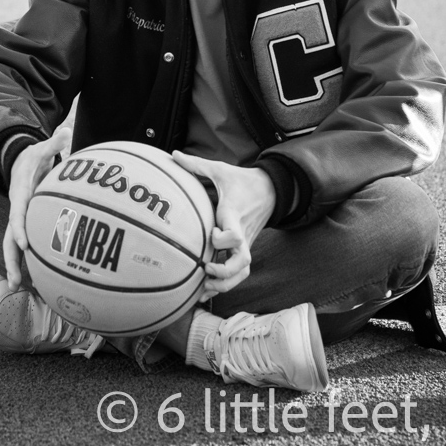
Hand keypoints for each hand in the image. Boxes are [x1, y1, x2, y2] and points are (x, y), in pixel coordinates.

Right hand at [3, 124, 72, 290]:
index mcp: (20, 194)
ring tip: (16, 288)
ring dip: (14, 265)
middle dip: (11, 259)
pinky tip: (31, 278)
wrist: (18, 161)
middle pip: (9, 238)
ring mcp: (18, 218)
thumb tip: (66, 130)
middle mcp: (16, 210)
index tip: (24, 244)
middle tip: (13, 282)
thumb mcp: (42, 148)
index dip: (19, 229)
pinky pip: (22, 243)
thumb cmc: (33, 157)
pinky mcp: (23, 224)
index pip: (17, 214)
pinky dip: (24, 260)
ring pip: (12, 245)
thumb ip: (54, 143)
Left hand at [172, 152, 275, 296]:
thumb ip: (196, 165)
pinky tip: (207, 291)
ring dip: (226, 283)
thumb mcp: (220, 170)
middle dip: (224, 271)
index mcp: (234, 215)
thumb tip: (173, 155)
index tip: (212, 234)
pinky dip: (226, 284)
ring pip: (243, 272)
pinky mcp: (244, 249)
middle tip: (206, 269)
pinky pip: (239, 272)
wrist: (272, 190)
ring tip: (205, 288)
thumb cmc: (242, 181)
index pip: (234, 235)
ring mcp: (245, 244)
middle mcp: (242, 234)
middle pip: (242, 262)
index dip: (223, 240)